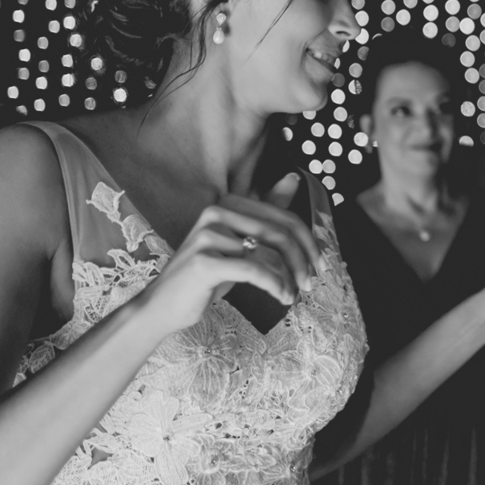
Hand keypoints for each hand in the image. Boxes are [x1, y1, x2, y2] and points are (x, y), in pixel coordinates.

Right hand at [135, 173, 328, 337]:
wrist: (164, 306)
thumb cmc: (207, 276)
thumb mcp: (240, 243)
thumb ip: (266, 214)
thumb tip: (293, 177)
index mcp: (229, 203)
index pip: (283, 217)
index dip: (308, 242)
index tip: (320, 264)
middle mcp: (217, 212)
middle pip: (280, 233)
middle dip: (302, 260)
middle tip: (310, 283)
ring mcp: (208, 235)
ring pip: (270, 254)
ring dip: (288, 279)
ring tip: (291, 295)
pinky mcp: (205, 261)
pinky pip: (255, 271)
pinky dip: (274, 285)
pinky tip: (280, 297)